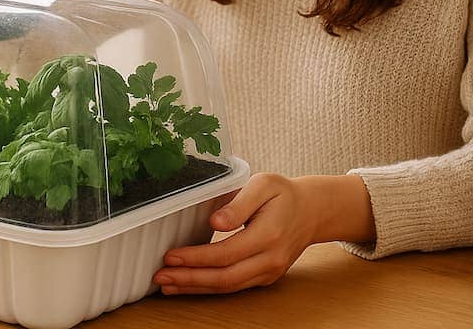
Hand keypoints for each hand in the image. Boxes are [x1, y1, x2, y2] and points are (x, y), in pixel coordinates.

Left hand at [152, 173, 321, 295]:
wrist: (312, 211)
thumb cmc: (284, 194)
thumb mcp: (264, 184)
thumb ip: (239, 202)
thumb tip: (216, 221)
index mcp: (269, 234)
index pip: (226, 253)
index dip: (196, 257)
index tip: (171, 256)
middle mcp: (270, 258)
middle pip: (225, 277)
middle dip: (190, 279)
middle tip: (160, 276)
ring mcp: (269, 271)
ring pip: (229, 287)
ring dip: (195, 288)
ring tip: (167, 284)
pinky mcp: (266, 277)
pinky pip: (235, 287)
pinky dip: (209, 288)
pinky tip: (189, 284)